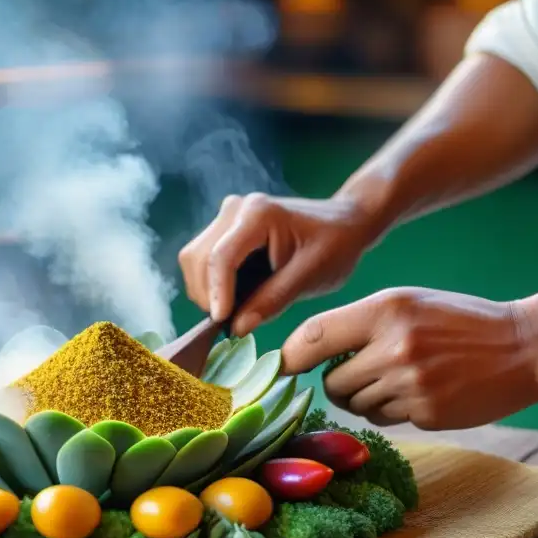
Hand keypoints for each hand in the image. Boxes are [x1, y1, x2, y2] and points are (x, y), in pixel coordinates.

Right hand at [178, 190, 388, 336]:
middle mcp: (234, 209)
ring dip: (206, 291)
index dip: (218, 294)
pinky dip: (211, 284)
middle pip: (198, 258)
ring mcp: (226, 216)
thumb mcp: (310, 276)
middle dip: (208, 295)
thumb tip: (236, 328)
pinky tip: (234, 299)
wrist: (345, 223)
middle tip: (231, 323)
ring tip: (234, 312)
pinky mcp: (224, 228)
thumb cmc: (336, 246)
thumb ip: (273, 300)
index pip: (221, 257)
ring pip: (193, 259)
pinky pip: (202, 260)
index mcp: (258, 214)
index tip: (222, 323)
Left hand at [281, 288, 537, 429]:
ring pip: (355, 404)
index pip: (313, 336)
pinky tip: (419, 391)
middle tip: (364, 370)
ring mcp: (411, 383)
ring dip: (364, 397)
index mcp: (386, 309)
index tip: (282, 367)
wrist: (524, 346)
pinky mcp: (427, 412)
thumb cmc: (456, 321)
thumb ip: (357, 324)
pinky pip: (382, 418)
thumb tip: (301, 354)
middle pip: (331, 382)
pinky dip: (390, 410)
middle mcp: (394, 346)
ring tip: (399, 377)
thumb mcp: (407, 303)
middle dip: (337, 382)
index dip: (291, 356)